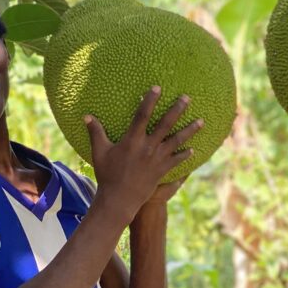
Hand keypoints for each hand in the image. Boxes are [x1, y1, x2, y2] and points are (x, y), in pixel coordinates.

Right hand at [85, 86, 202, 212]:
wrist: (119, 199)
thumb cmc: (107, 174)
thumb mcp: (99, 152)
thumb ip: (95, 132)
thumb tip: (86, 116)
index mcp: (132, 140)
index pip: (142, 115)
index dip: (150, 100)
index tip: (157, 88)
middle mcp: (147, 147)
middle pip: (166, 124)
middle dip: (177, 109)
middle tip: (187, 98)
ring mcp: (157, 158)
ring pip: (177, 141)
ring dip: (190, 130)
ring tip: (201, 121)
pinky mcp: (162, 170)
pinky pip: (177, 160)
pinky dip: (185, 155)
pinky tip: (192, 150)